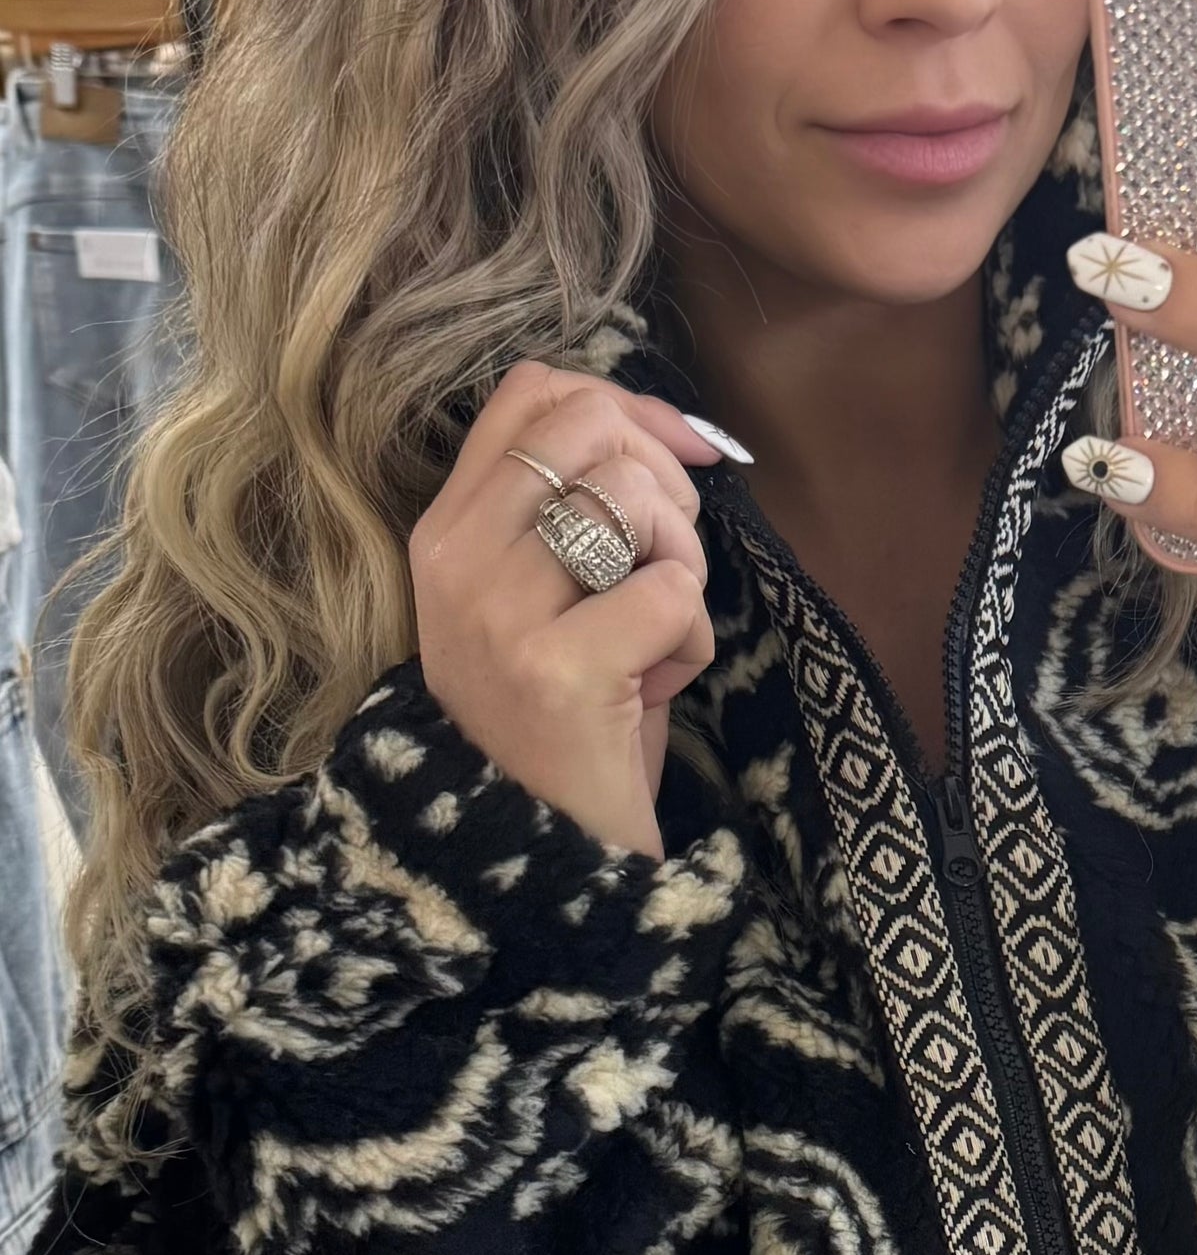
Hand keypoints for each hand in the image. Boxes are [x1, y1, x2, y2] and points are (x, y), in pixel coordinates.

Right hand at [412, 364, 721, 858]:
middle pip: (592, 427)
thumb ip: (578, 510)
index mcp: (446, 532)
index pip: (534, 393)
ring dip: (680, 564)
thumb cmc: (564, 727)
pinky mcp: (559, 670)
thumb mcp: (544, 602)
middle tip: (663, 569)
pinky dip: (691, 636)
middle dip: (663, 484)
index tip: (678, 464)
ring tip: (654, 636)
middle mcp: (457, 560)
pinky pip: (670, 589)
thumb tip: (677, 431)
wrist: (541, 860)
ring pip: (633, 497)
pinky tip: (657, 685)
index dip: (626, 407)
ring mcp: (500, 613)